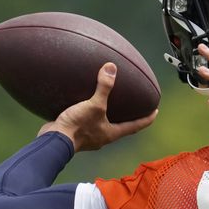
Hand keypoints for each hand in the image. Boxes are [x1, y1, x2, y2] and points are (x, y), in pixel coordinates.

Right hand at [38, 63, 157, 151]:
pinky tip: (86, 104)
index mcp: (112, 133)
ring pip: (105, 125)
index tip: (156, 111)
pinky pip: (89, 121)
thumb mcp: (94, 105)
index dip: (147, 118)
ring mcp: (90, 137)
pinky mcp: (78, 133)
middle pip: (122, 126)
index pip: (136, 126)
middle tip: (136, 107)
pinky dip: (92, 113)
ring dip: (110, 115)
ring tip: (112, 104)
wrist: (53, 141)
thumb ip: (104, 87)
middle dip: (130, 117)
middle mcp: (103, 137)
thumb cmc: (77, 127)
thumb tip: (111, 68)